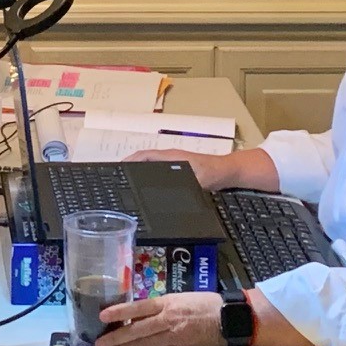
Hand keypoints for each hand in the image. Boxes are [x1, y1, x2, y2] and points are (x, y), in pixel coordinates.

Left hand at [94, 291, 226, 345]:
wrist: (230, 319)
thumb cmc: (205, 304)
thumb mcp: (180, 297)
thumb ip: (159, 306)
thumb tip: (137, 314)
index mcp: (168, 303)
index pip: (138, 308)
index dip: (119, 312)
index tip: (102, 317)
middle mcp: (168, 320)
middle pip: (137, 331)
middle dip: (116, 339)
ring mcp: (174, 338)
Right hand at [128, 147, 249, 190]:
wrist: (228, 172)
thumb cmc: (212, 173)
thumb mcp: (195, 180)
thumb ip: (180, 182)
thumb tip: (162, 190)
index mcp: (170, 156)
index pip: (144, 155)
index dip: (129, 161)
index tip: (118, 168)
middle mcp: (170, 157)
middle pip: (144, 159)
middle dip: (130, 166)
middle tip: (119, 178)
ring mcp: (175, 163)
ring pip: (151, 164)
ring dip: (139, 169)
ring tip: (129, 182)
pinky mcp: (179, 170)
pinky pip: (158, 170)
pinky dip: (149, 174)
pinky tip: (148, 186)